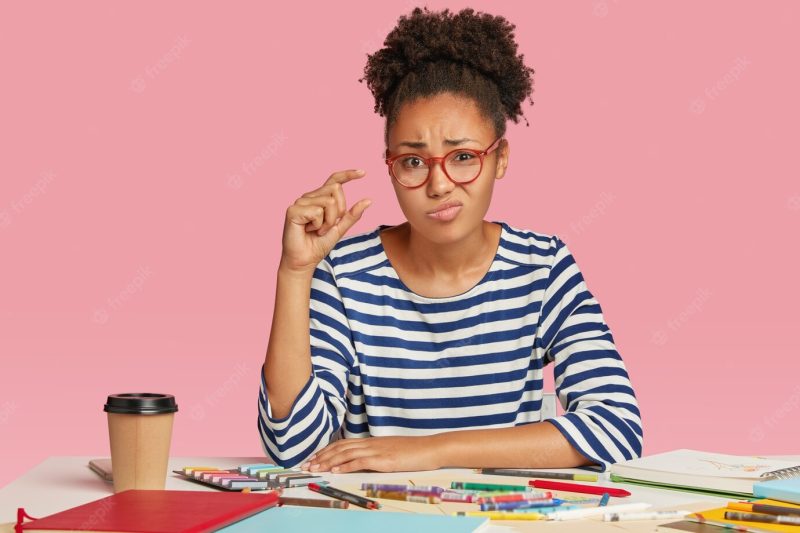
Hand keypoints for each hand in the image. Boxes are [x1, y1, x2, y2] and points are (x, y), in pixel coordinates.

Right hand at [280, 169, 370, 273]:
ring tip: (317, 230)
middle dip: (338, 212)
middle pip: (336, 190)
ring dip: (328, 222)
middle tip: (327, 227)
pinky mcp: (293, 210)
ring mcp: (300, 202)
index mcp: (320, 198)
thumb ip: (352, 215)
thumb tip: (368, 200)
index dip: (348, 174)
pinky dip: (319, 225)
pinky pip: (317, 211)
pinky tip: (309, 230)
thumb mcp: (340, 228)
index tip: (363, 172)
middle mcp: (309, 197)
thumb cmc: (318, 244)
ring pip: (329, 202)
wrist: (304, 260)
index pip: (334, 180)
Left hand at [300, 436, 441, 472]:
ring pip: (346, 454)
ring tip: (315, 467)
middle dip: (321, 456)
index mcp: (372, 441)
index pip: (344, 444)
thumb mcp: (391, 451)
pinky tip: (335, 470)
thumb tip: (365, 461)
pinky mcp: (383, 460)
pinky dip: (346, 465)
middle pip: (340, 448)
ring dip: (328, 461)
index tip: (314, 457)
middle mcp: (371, 443)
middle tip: (306, 464)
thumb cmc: (414, 451)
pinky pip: (360, 462)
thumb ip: (377, 454)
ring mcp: (376, 450)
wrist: (430, 448)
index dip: (327, 450)